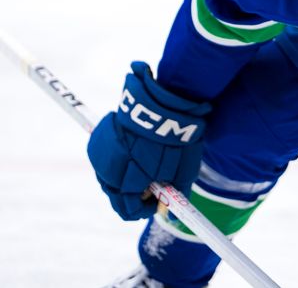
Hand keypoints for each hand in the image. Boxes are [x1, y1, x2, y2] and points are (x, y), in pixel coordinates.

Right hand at [87, 61, 211, 219]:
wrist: (165, 102)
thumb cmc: (176, 138)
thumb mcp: (183, 171)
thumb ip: (172, 193)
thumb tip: (166, 208)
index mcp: (128, 182)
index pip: (130, 210)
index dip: (146, 209)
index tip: (159, 202)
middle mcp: (109, 172)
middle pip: (116, 196)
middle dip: (134, 194)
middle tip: (153, 184)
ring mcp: (101, 154)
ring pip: (109, 178)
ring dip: (124, 177)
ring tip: (144, 163)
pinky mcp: (99, 139)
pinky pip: (106, 159)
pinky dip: (119, 160)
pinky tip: (134, 150)